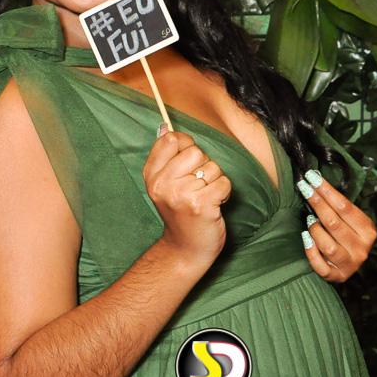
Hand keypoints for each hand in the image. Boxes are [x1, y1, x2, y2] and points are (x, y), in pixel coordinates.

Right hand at [143, 131, 230, 266]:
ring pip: (212, 167)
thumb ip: (164, 156)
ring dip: (215, 181)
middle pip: (195, 151)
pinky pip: (223, 182)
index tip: (187, 164)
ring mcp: (181, 195)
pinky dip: (224, 192)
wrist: (185, 248)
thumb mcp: (163, 183)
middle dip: (203, 166)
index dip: (186, 146)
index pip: (171, 140)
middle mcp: (163, 183)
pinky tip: (214, 203)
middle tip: (196, 186)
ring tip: (205, 196)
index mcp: (151, 175)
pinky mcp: (201, 205)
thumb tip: (165, 127)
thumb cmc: (179, 212)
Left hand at [299, 170, 376, 282]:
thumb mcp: (349, 221)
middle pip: (334, 223)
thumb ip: (337, 207)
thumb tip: (314, 181)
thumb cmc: (345, 236)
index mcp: (367, 231)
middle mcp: (361, 248)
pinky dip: (311, 252)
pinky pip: (320, 266)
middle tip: (303, 188)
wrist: (347, 264)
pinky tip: (305, 239)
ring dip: (314, 230)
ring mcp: (350, 264)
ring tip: (309, 221)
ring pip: (327, 245)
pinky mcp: (337, 276)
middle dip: (317, 203)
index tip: (311, 177)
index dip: (327, 191)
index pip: (345, 207)